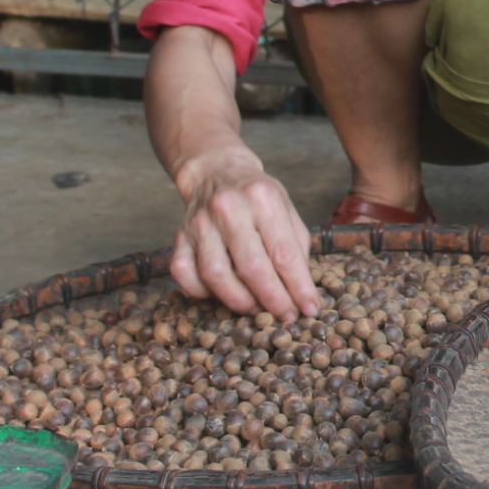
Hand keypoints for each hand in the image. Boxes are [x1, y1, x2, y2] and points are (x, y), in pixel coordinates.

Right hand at [171, 153, 319, 320]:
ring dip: (240, 302)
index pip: (284, 253)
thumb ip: (297, 248)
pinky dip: (203, 293)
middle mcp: (228, 207)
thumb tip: (302, 292)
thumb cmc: (258, 197)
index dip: (299, 287)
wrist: (216, 172)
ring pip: (216, 276)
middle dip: (273, 300)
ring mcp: (199, 223)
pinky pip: (185, 275)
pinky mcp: (179, 237)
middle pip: (251, 267)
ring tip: (258, 309)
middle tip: (286, 317)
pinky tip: (222, 295)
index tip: (310, 309)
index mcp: (262, 197)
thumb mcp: (287, 210)